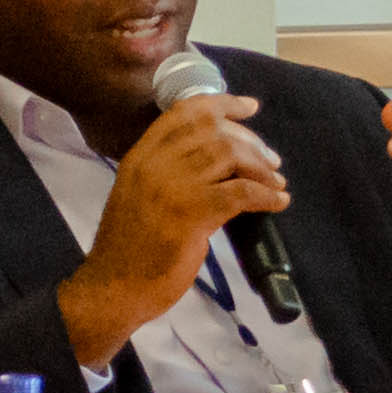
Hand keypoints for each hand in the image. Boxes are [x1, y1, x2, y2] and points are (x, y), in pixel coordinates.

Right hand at [58, 89, 288, 370]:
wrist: (113, 288)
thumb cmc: (128, 249)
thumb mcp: (140, 195)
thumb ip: (167, 172)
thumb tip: (216, 163)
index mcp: (140, 156)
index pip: (184, 112)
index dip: (222, 104)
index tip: (250, 107)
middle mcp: (154, 163)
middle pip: (214, 130)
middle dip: (251, 141)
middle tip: (272, 160)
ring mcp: (172, 187)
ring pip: (230, 155)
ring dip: (262, 167)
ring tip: (277, 182)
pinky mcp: (192, 214)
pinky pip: (241, 192)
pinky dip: (267, 195)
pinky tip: (278, 202)